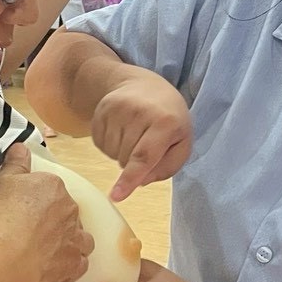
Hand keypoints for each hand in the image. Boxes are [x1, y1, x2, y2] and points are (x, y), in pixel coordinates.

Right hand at [0, 144, 92, 281]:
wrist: (5, 259)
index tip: (22, 206)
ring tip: (50, 248)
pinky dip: (71, 266)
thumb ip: (14, 164)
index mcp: (53, 186)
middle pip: (66, 210)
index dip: (35, 196)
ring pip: (81, 236)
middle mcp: (70, 209)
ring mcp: (74, 237)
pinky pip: (79, 264)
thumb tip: (22, 148)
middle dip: (53, 218)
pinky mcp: (72, 264)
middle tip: (30, 229)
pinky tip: (58, 267)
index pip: (49, 186)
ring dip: (70, 240)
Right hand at [92, 74, 192, 201]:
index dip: (130, 179)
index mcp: (165, 122)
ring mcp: (116, 109)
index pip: (144, 156)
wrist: (144, 86)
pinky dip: (110, 145)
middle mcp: (139, 112)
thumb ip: (166, 167)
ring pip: (112, 153)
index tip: (116, 196)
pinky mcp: (101, 110)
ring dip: (122, 153)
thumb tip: (140, 182)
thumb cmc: (169, 119)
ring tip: (134, 135)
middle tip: (146, 143)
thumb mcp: (181, 142)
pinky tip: (122, 130)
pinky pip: (100, 144)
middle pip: (126, 159)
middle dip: (134, 163)